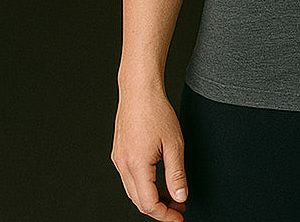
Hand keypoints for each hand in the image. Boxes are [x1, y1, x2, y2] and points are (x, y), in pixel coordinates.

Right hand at [112, 89, 188, 219]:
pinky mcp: (118, 152)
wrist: (139, 89)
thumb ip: (177, 173)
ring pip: (133, 191)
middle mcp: (123, 165)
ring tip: (172, 194)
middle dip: (159, 208)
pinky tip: (158, 179)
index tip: (179, 216)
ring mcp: (118, 159)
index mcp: (136, 165)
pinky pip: (129, 178)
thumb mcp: (174, 143)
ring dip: (152, 197)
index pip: (149, 204)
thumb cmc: (157, 111)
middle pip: (139, 201)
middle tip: (179, 207)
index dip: (165, 214)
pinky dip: (144, 184)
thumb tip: (181, 197)